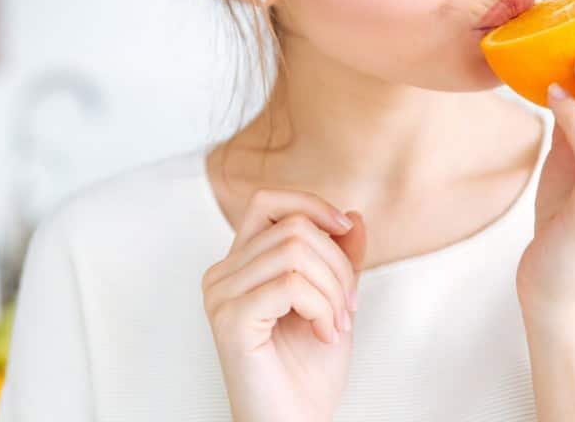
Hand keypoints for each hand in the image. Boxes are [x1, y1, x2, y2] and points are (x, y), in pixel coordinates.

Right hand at [202, 188, 366, 421]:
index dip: (312, 204)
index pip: (269, 201)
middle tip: (348, 309)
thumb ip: (340, 258)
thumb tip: (353, 215)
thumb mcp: (334, 301)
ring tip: (336, 324)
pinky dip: (322, 307)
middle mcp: (222, 274)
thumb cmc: (307, 373)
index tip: (346, 230)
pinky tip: (324, 334)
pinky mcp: (230, 319)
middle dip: (338, 263)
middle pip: (293, 226)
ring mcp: (221, 295)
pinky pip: (291, 285)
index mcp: (240, 264)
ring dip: (334, 289)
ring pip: (296, 251)